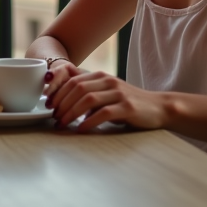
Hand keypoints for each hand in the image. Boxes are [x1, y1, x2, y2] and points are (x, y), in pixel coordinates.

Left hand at [44, 64, 165, 131]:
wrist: (158, 107)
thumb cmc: (128, 103)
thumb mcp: (106, 93)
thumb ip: (88, 92)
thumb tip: (61, 101)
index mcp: (100, 76)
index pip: (72, 80)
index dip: (57, 92)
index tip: (48, 105)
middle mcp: (108, 81)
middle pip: (77, 88)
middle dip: (61, 103)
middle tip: (53, 117)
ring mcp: (118, 93)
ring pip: (88, 99)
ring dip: (71, 112)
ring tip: (62, 124)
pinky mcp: (127, 107)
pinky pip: (103, 113)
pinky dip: (89, 122)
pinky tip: (81, 129)